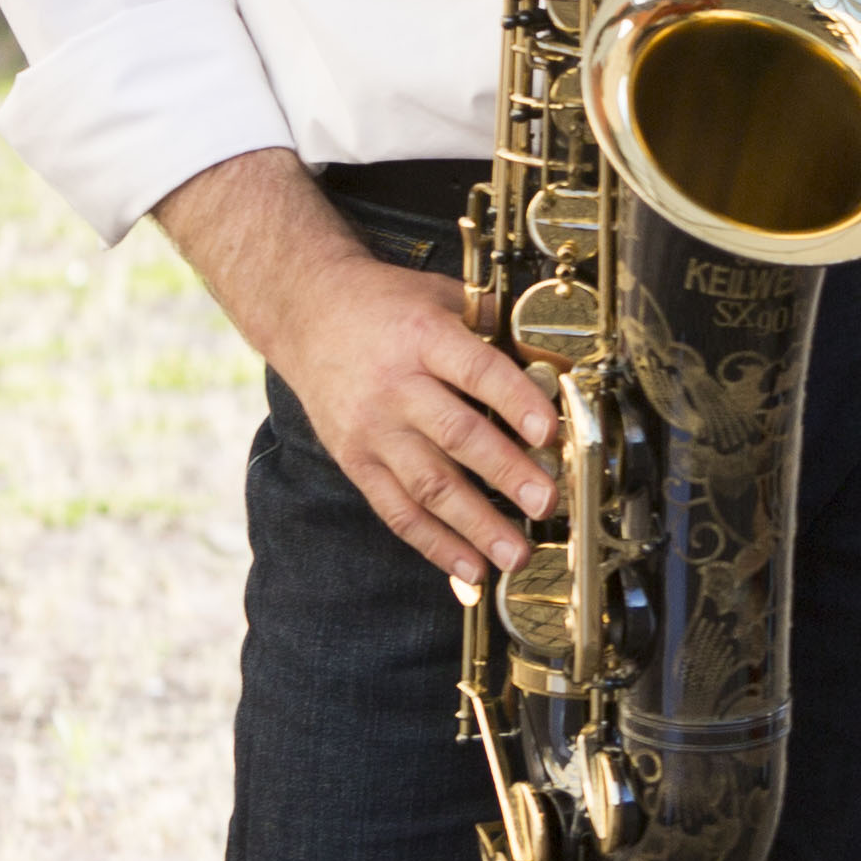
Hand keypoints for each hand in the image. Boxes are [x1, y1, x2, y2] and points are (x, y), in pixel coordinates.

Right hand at [153, 151, 569, 587]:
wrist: (307, 314)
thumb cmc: (385, 304)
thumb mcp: (439, 294)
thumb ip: (491, 324)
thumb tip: (552, 358)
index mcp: (424, 336)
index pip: (476, 370)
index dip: (515, 401)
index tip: (549, 432)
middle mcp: (396, 386)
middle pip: (455, 435)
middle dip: (506, 473)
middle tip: (545, 502)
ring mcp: (372, 429)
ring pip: (427, 485)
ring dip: (476, 525)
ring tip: (515, 555)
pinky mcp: (355, 461)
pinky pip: (396, 510)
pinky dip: (434, 543)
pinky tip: (468, 567)